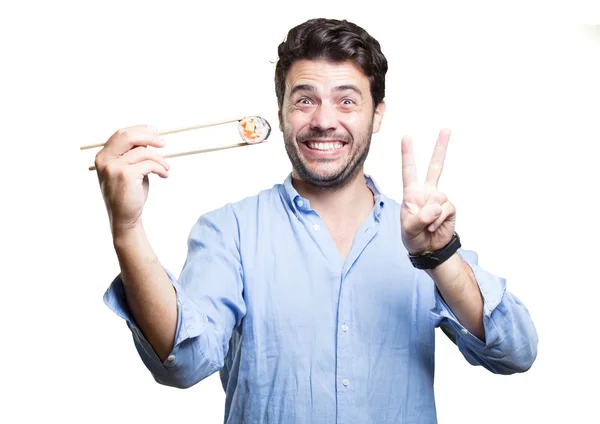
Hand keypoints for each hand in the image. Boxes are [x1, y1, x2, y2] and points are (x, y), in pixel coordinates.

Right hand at [94, 125, 169, 235]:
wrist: (124, 217)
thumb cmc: (128, 193)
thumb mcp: (128, 169)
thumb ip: (133, 154)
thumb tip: (150, 137)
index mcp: (103, 156)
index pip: (121, 134)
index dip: (139, 130)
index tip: (154, 131)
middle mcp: (105, 159)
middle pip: (128, 136)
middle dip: (149, 136)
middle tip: (163, 143)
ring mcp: (113, 167)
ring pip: (143, 152)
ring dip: (159, 159)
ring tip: (166, 168)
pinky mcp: (125, 175)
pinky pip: (149, 164)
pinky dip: (160, 168)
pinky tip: (164, 175)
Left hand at [400, 129, 455, 254]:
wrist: (428, 249)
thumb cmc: (413, 236)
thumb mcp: (409, 229)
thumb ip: (420, 218)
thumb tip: (436, 206)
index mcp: (412, 193)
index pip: (409, 170)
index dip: (407, 154)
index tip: (406, 137)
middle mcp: (427, 192)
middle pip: (435, 167)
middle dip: (440, 148)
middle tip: (446, 129)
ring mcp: (439, 199)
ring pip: (439, 198)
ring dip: (432, 216)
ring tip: (427, 226)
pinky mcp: (450, 208)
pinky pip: (445, 210)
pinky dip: (439, 220)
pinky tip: (435, 227)